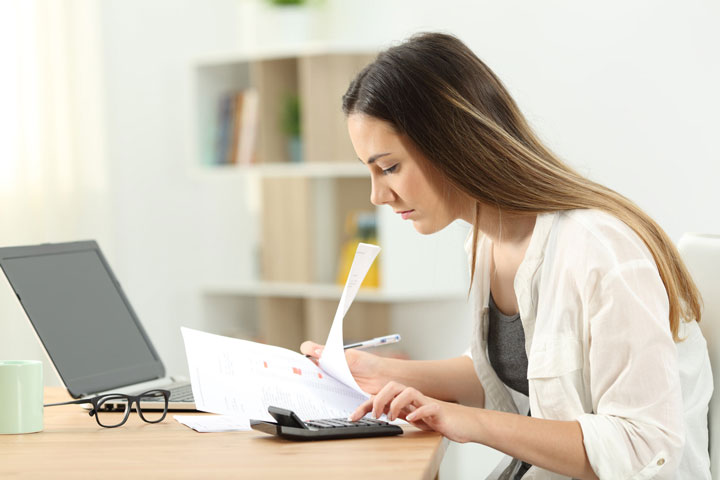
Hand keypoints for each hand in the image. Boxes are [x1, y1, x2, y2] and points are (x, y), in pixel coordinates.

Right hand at [300, 341, 387, 394]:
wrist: (384, 379)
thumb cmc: (369, 364)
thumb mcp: (353, 358)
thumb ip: (337, 357)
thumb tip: (318, 352)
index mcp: (329, 355)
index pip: (310, 349)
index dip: (304, 352)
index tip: (302, 358)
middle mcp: (328, 367)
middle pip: (309, 368)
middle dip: (304, 372)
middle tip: (303, 376)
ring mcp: (332, 380)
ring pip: (316, 383)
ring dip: (314, 387)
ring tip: (314, 389)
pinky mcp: (337, 393)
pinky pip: (327, 396)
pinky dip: (325, 398)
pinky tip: (326, 399)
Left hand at [349, 381, 481, 443]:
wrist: (465, 423)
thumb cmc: (438, 419)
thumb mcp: (412, 416)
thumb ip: (398, 412)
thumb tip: (378, 412)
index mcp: (405, 399)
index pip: (382, 396)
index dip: (365, 405)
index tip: (353, 417)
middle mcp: (414, 398)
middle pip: (393, 386)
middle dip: (379, 399)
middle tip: (375, 416)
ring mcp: (427, 402)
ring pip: (408, 391)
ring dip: (396, 404)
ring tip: (391, 418)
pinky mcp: (439, 411)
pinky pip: (428, 407)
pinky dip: (418, 412)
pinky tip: (412, 419)